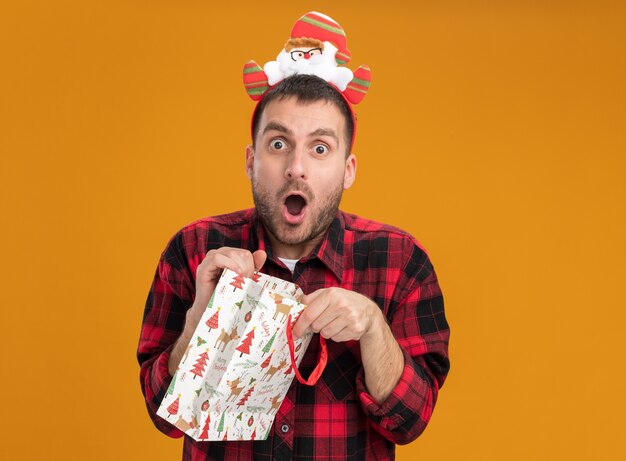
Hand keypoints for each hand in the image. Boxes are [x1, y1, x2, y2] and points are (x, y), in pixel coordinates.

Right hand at [168, 247, 265, 375]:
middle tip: (245, 282)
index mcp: (227, 257)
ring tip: (240, 281)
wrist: (212, 314)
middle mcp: (217, 256)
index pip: (245, 253)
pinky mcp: (202, 269)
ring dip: (240, 267)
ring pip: (230, 253)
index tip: (251, 279)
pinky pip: (216, 258)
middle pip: (239, 253)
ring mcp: (208, 262)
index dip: (251, 265)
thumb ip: (252, 266)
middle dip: (246, 267)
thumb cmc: (228, 298)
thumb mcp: (244, 280)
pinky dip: (229, 264)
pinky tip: (235, 274)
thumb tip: (262, 253)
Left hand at [293, 287, 380, 341]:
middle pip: (316, 326)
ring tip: (334, 322)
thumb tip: (295, 306)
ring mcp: (349, 317)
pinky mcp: (355, 329)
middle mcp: (341, 305)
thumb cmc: (343, 301)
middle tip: (323, 321)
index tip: (294, 333)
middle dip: (315, 326)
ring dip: (326, 331)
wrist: (368, 310)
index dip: (299, 326)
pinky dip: (336, 335)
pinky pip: (335, 338)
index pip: (309, 314)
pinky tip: (342, 327)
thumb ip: (311, 299)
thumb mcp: (328, 293)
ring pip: (325, 334)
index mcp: (331, 294)